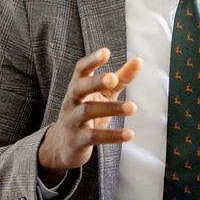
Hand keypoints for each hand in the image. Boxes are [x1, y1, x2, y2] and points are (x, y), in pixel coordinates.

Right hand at [38, 49, 141, 181]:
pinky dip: (111, 136)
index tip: (106, 52)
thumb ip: (119, 79)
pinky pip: (93, 137)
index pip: (81, 70)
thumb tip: (138, 60)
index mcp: (78, 88)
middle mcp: (72, 102)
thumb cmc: (86, 115)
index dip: (92, 60)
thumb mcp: (102, 95)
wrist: (61, 147)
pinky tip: (129, 134)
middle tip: (113, 78)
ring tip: (133, 107)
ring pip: (88, 112)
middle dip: (95, 82)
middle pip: (79, 88)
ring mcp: (72, 121)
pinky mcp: (77, 141)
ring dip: (111, 108)